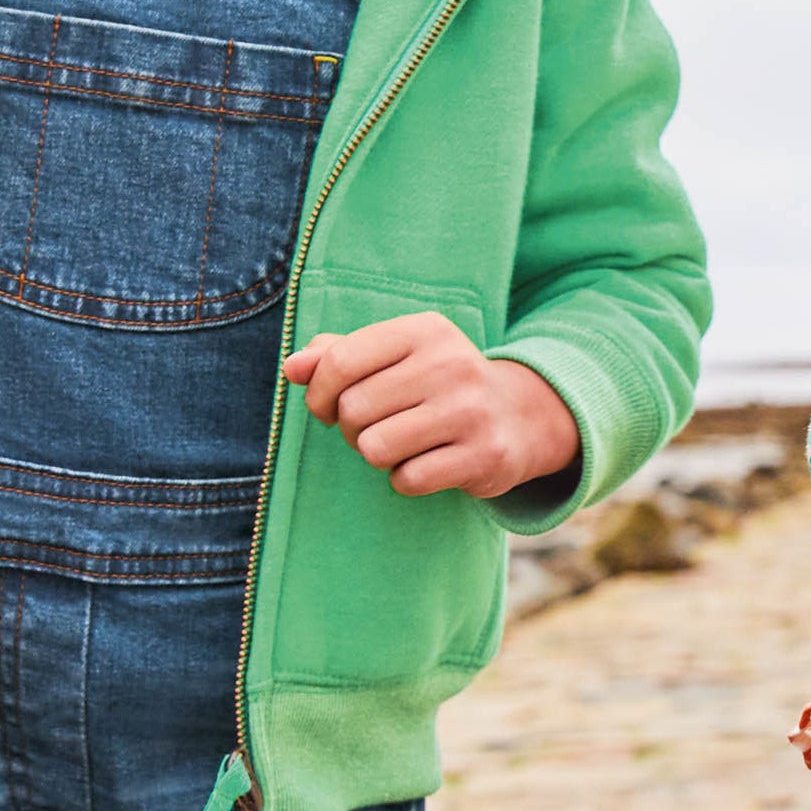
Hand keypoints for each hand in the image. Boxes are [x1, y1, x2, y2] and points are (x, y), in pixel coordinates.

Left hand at [282, 314, 580, 497]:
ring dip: (377, 455)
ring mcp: (470, 410)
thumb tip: (292, 368)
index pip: (340, 361)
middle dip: (351, 428)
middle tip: (376, 428)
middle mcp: (450, 363)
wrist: (518, 416)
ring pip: (375, 448)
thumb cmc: (435, 384)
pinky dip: (405, 479)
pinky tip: (426, 464)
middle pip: (354, 409)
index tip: (328, 408)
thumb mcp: (393, 357)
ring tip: (401, 445)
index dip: (318, 394)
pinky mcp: (483, 455)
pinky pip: (407, 480)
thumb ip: (337, 356)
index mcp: (423, 330)